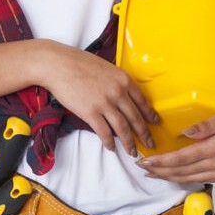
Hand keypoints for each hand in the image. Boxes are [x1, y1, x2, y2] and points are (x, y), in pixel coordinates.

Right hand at [36, 41, 158, 153]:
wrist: (58, 64)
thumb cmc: (79, 63)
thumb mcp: (107, 68)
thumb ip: (117, 82)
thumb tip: (124, 97)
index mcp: (124, 80)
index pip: (142, 101)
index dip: (150, 115)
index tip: (156, 123)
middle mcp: (118, 92)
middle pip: (136, 118)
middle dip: (145, 134)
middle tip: (150, 143)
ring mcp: (105, 103)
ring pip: (123, 128)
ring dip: (129, 143)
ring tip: (132, 152)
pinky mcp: (91, 113)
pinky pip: (104, 132)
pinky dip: (109, 142)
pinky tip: (111, 147)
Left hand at [144, 101, 214, 182]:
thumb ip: (207, 126)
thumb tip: (185, 132)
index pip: (180, 159)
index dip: (160, 162)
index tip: (145, 162)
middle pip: (181, 172)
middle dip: (159, 171)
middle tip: (142, 169)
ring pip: (189, 179)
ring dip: (169, 177)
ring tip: (154, 175)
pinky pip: (200, 179)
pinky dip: (184, 179)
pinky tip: (176, 176)